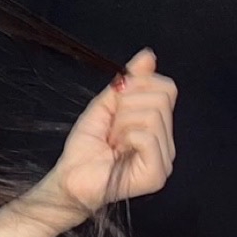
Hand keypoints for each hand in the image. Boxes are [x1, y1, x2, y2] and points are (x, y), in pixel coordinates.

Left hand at [40, 48, 178, 217]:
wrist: (69, 180)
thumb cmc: (85, 148)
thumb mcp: (105, 106)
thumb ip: (128, 81)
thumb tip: (148, 56)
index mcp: (159, 128)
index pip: (167, 87)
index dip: (138, 86)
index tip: (116, 104)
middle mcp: (167, 144)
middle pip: (161, 98)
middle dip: (127, 106)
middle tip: (113, 130)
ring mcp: (165, 160)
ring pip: (153, 115)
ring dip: (122, 124)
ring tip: (113, 142)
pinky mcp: (156, 174)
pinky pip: (147, 135)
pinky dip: (126, 136)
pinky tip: (118, 151)